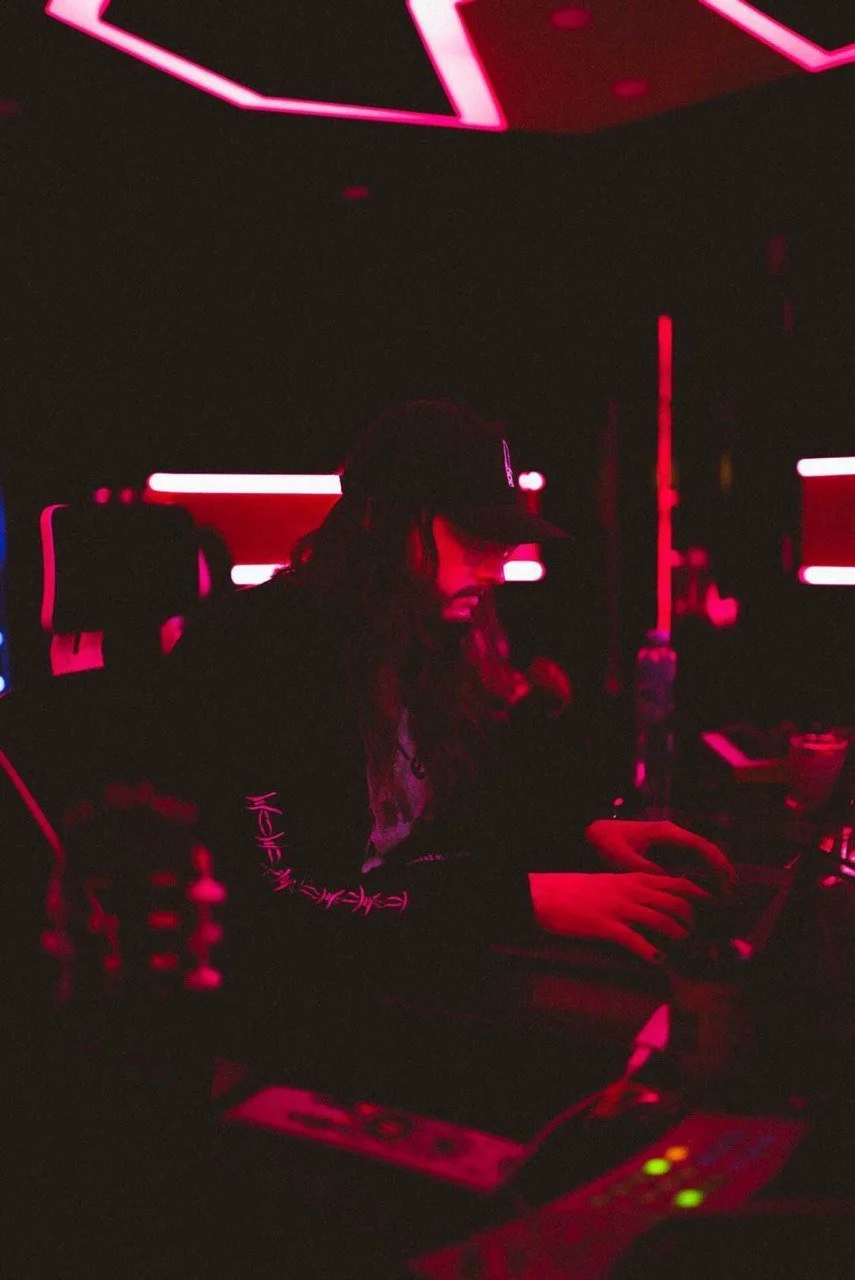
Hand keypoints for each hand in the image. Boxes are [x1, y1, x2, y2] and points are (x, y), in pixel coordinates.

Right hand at [528, 871, 711, 962]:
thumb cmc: (577, 890)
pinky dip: (650, 951)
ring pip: (660, 920)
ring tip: (683, 945)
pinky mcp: (605, 926)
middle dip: (691, 919)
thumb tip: (657, 904)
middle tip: (696, 932)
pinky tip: (658, 960)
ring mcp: (619, 908)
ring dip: (677, 935)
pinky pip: (634, 940)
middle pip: (674, 902)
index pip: (676, 883)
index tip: (712, 906)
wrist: (546, 894)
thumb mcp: (610, 883)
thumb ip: (634, 890)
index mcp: (633, 878)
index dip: (698, 895)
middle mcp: (631, 891)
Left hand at [584, 819, 735, 889]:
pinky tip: (707, 886)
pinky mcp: (666, 847)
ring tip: (726, 890)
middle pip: (705, 848)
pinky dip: (702, 870)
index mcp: (665, 832)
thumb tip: (668, 882)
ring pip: (700, 853)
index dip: (716, 862)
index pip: (700, 845)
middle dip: (721, 867)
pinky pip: (690, 857)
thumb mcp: (623, 858)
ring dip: (714, 869)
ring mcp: (670, 839)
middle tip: (732, 889)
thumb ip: (645, 869)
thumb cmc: (607, 842)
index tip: (727, 879)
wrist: (596, 833)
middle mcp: (672, 833)